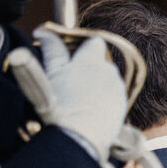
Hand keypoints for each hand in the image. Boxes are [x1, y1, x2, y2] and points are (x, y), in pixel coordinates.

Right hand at [34, 28, 126, 156]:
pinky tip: (90, 108)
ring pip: (108, 80)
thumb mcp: (52, 72)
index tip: (72, 56)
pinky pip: (113, 96)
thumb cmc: (62, 102)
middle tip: (72, 81)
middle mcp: (110, 71)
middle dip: (89, 68)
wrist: (79, 136)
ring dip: (97, 84)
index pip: (95, 42)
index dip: (84, 47)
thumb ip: (51, 49)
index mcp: (92, 59)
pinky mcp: (122, 106)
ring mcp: (118, 89)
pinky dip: (104, 99)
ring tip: (81, 98)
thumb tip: (44, 31)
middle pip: (101, 62)